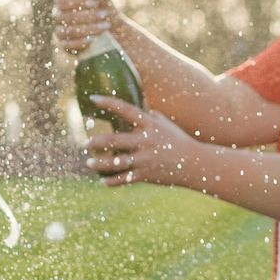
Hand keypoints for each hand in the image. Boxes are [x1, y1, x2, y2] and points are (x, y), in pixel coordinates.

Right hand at [53, 0, 125, 66]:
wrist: (107, 32)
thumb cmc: (100, 12)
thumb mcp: (102, 1)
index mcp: (63, 1)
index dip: (76, 0)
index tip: (95, 0)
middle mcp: (57, 16)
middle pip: (65, 16)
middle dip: (87, 15)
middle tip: (105, 14)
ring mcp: (59, 31)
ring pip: (68, 30)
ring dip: (88, 28)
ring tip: (105, 27)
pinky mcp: (64, 45)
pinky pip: (68, 45)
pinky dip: (80, 42)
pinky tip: (92, 40)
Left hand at [85, 93, 200, 188]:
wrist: (194, 163)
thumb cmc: (178, 140)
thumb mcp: (165, 124)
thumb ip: (150, 116)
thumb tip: (138, 107)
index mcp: (149, 124)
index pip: (125, 109)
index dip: (108, 103)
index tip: (92, 98)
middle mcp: (146, 140)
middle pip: (116, 140)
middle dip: (98, 142)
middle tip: (84, 143)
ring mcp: (146, 158)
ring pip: (117, 162)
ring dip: (100, 164)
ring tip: (89, 163)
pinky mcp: (147, 174)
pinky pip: (125, 178)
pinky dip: (113, 181)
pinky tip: (103, 181)